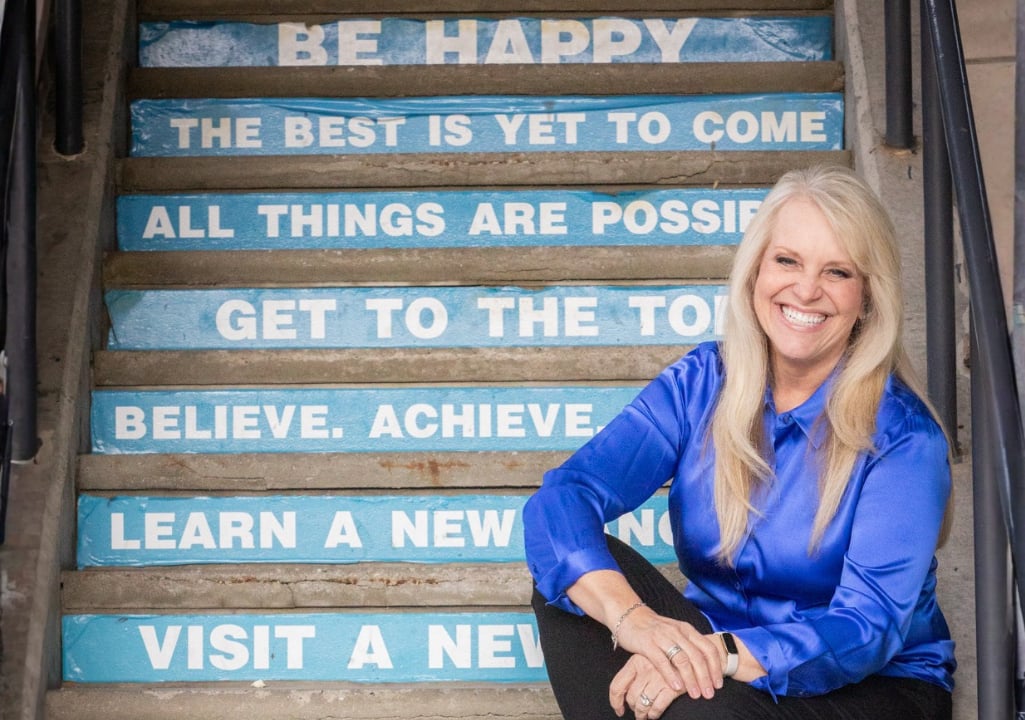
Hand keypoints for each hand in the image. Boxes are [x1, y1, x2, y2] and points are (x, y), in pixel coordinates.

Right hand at [609, 606, 723, 700]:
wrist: (630, 616)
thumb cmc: (655, 629)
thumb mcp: (676, 632)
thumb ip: (689, 645)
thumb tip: (707, 666)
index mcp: (687, 629)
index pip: (708, 648)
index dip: (715, 667)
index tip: (718, 684)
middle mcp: (677, 632)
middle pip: (697, 656)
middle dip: (705, 677)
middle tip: (709, 694)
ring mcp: (662, 637)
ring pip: (682, 660)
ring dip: (691, 679)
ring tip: (695, 694)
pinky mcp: (647, 643)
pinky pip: (662, 661)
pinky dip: (671, 675)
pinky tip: (676, 687)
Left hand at [609, 652, 687, 718]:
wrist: (696, 654)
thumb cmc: (669, 659)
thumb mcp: (650, 659)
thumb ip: (638, 672)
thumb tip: (625, 694)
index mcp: (636, 660)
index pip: (618, 684)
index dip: (615, 701)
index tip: (619, 710)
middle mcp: (645, 668)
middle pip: (631, 697)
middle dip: (634, 709)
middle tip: (638, 712)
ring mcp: (658, 678)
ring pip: (643, 704)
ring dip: (643, 714)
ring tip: (645, 716)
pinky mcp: (672, 687)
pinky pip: (657, 706)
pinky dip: (654, 714)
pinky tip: (655, 714)